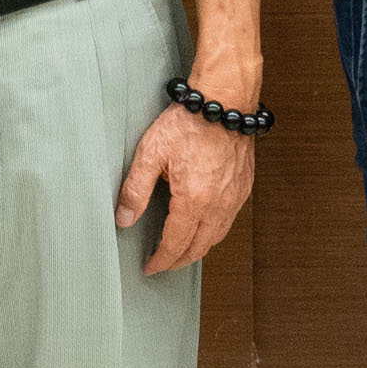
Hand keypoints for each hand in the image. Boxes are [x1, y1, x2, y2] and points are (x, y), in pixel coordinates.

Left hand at [115, 101, 254, 273]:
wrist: (225, 100)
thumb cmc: (189, 122)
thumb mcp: (151, 153)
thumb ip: (135, 189)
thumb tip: (124, 218)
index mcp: (194, 200)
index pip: (175, 245)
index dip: (161, 260)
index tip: (150, 267)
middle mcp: (218, 205)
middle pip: (198, 248)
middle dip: (179, 261)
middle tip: (163, 264)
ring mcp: (234, 197)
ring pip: (217, 237)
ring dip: (198, 249)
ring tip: (181, 250)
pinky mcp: (243, 187)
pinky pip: (229, 221)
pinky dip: (214, 232)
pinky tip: (204, 226)